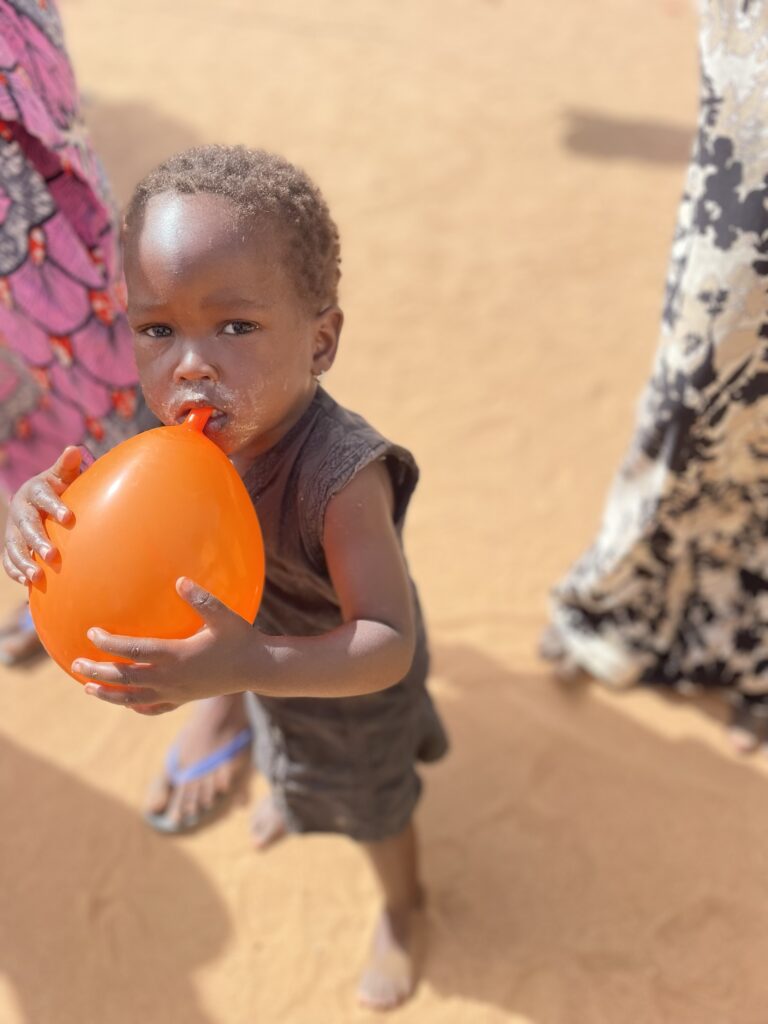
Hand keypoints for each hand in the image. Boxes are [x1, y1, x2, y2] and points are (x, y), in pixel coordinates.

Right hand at [2, 447, 80, 584]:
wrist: (37, 500)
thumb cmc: (57, 487)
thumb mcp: (62, 476)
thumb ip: (67, 466)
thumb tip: (74, 448)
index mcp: (33, 490)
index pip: (43, 497)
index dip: (54, 506)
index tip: (69, 518)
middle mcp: (19, 509)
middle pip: (26, 525)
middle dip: (38, 541)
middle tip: (53, 556)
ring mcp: (12, 529)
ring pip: (14, 546)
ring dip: (24, 561)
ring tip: (38, 577)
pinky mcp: (10, 544)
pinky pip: (8, 559)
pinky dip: (15, 570)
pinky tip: (27, 583)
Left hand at [74, 577, 258, 714]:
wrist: (258, 669)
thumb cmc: (241, 638)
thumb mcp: (225, 615)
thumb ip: (202, 599)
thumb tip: (179, 580)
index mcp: (177, 656)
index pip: (135, 651)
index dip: (110, 643)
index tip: (91, 633)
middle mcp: (171, 678)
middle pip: (126, 678)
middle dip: (98, 672)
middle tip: (75, 665)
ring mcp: (176, 692)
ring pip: (134, 698)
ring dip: (109, 694)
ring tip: (88, 689)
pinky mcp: (183, 699)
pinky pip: (153, 708)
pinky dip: (136, 707)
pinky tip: (127, 703)